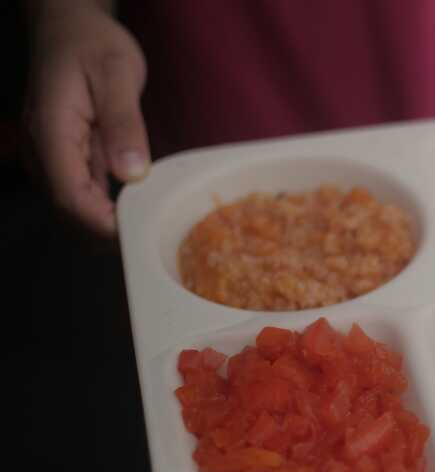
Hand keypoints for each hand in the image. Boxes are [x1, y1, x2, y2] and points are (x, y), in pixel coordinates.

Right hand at [24, 1, 149, 236]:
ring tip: (149, 231)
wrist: (68, 28)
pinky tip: (137, 212)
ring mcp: (49, 156)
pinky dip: (105, 210)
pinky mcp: (63, 157)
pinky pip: (80, 194)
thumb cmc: (92, 43)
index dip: (103, 224)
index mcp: (51, 131)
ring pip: (72, 209)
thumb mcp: (117, 73)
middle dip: (107, 233)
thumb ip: (124, 123)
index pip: (70, 195)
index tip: (139, 234)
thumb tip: (131, 173)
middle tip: (153, 239)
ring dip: (107, 226)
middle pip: (68, 212)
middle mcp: (41, 149)